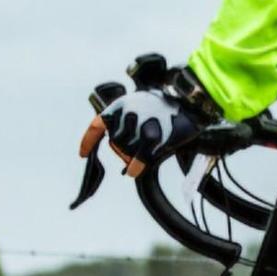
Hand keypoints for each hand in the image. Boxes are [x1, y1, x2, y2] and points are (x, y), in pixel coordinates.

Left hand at [79, 69, 219, 174]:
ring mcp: (139, 125)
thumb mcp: (143, 107)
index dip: (88, 142)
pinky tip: (134, 172)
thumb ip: (128, 126)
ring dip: (134, 156)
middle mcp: (127, 113)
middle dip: (124, 151)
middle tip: (140, 150)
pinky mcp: (152, 137)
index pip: (97, 126)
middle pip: (115, 144)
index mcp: (121, 104)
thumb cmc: (169, 109)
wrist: (194, 103)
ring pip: (126, 151)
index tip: (82, 154)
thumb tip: (123, 158)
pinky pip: (138, 158)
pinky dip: (135, 167)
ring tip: (152, 147)